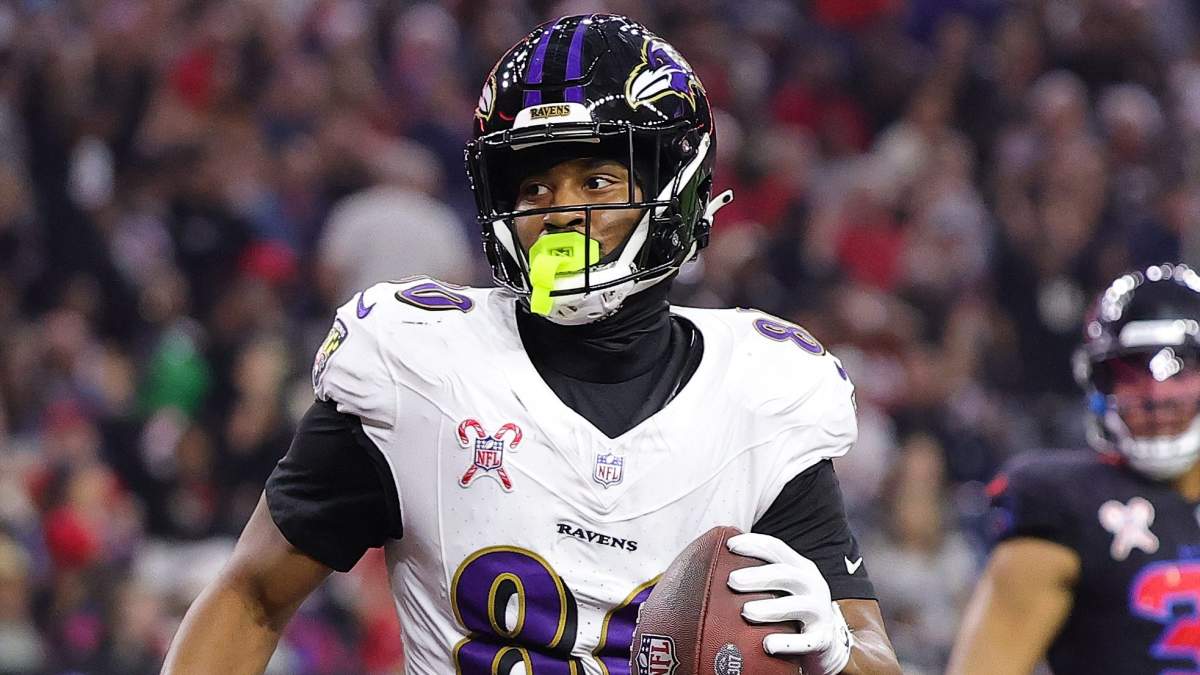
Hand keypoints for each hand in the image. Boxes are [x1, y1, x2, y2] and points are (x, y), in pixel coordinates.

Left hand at [727, 533, 852, 674]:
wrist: (825, 641)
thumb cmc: (791, 609)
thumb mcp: (781, 587)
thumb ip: (759, 576)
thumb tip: (713, 566)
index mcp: (799, 567)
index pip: (777, 548)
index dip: (754, 543)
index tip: (729, 545)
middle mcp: (812, 585)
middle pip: (786, 574)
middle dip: (758, 576)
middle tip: (732, 581)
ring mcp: (819, 611)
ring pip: (797, 606)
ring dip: (770, 608)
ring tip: (746, 612)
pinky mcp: (822, 639)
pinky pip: (806, 641)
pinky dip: (788, 643)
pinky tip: (768, 645)